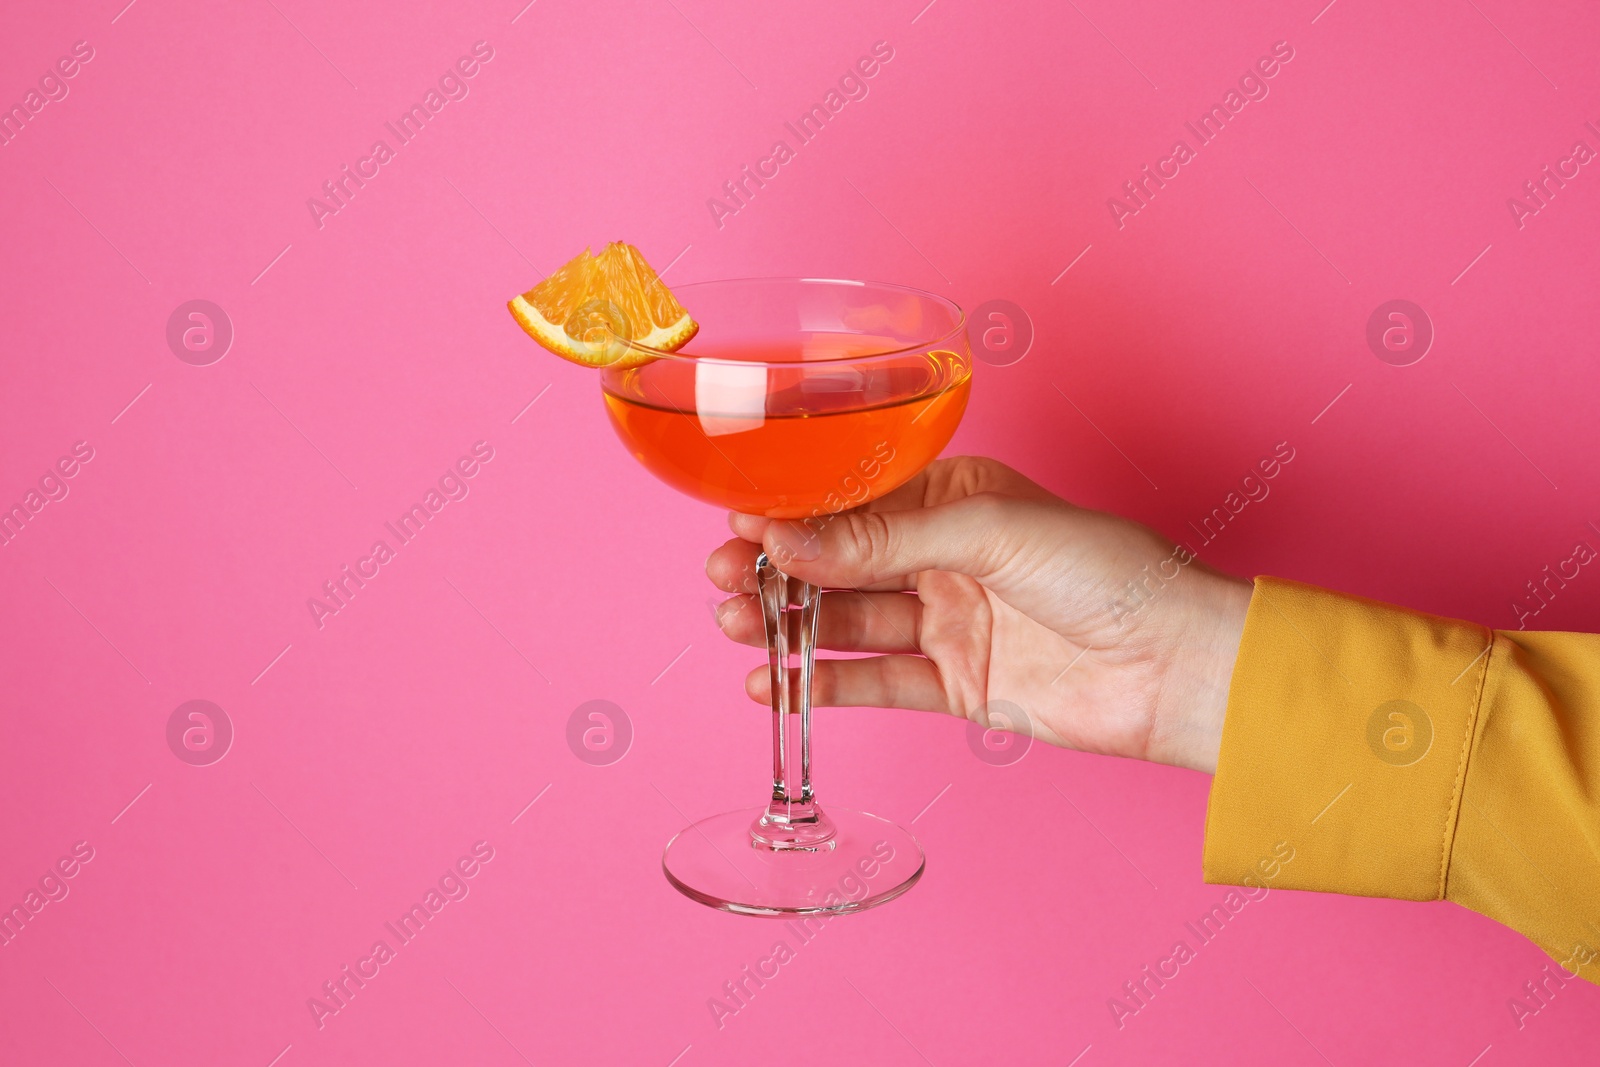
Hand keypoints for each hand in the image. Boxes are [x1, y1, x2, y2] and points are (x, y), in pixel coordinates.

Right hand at [705, 456, 1252, 772]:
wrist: (1178, 665)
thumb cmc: (1111, 572)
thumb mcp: (990, 531)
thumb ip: (887, 537)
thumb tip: (790, 539)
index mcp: (957, 496)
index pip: (854, 499)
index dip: (793, 511)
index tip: (736, 520)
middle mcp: (947, 556)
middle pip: (840, 562)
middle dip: (775, 568)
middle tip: (720, 576)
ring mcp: (950, 622)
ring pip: (847, 620)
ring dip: (786, 622)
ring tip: (732, 625)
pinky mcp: (957, 685)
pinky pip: (874, 681)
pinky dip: (822, 683)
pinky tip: (771, 681)